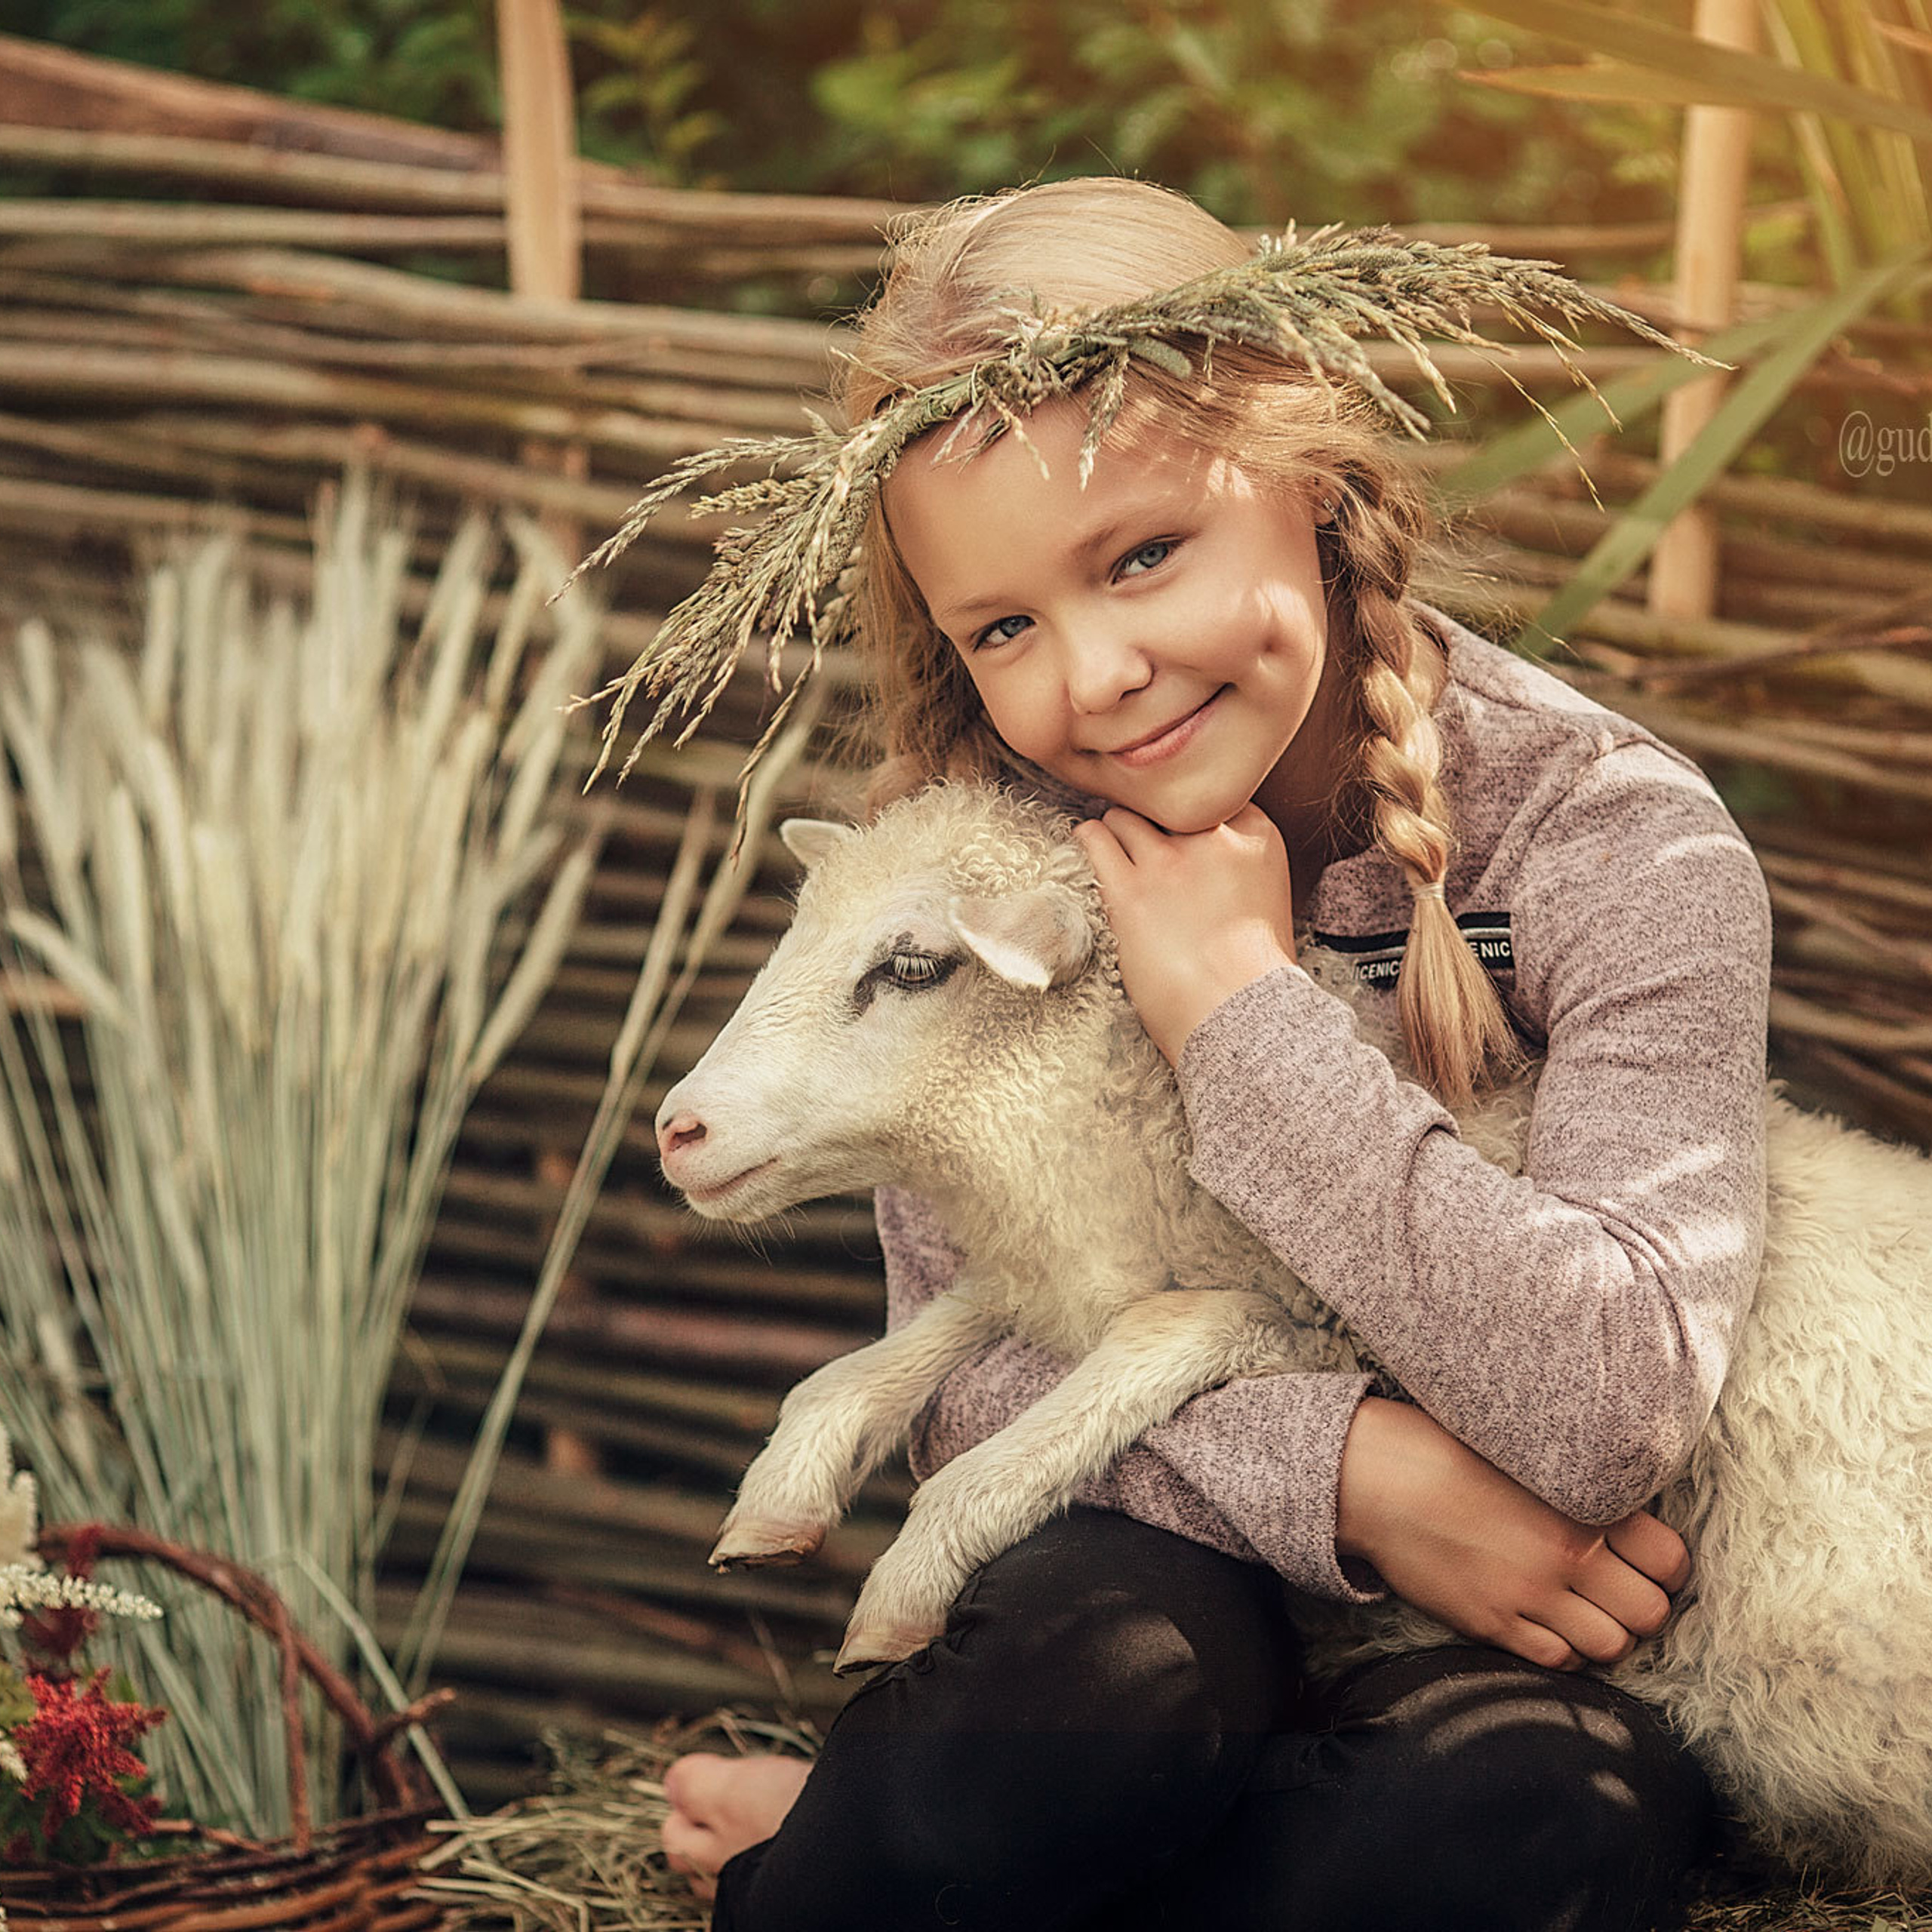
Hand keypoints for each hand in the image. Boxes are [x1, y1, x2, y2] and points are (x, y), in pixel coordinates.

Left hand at [1072, 804, 1296, 1064]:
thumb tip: (1205, 854)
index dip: (1190, 818)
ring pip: (1125, 816)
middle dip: (1153, 822)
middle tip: (1143, 845)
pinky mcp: (1128, 889)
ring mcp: (1168, 861)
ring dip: (1116, 832)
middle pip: (1166, 804)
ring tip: (1111, 848)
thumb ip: (1239, 863)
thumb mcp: (1269, 900)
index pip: (1211, 799)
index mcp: (1256, 839)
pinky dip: (1088, 840)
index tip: (1181, 837)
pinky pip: (1094, 838)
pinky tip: (1087, 847)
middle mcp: (1213, 839)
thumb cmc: (1254, 975)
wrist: (1238, 1017)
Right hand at [1336, 1398, 1687, 1671]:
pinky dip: (1563, 1650)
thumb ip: (1582, 1486)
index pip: (1670, 1560)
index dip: (1667, 1569)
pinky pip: (1557, 1661)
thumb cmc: (1447, 1450)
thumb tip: (1628, 1520)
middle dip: (1640, 1607)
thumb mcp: (1528, 1452)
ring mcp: (1530, 1594)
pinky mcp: (1493, 1623)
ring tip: (1583, 1611)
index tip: (1651, 1565)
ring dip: (1605, 1633)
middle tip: (1618, 1593)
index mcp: (1583, 1503)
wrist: (1377, 1478)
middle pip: (1649, 1613)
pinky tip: (1546, 1623)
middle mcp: (1567, 1554)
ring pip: (1611, 1647)